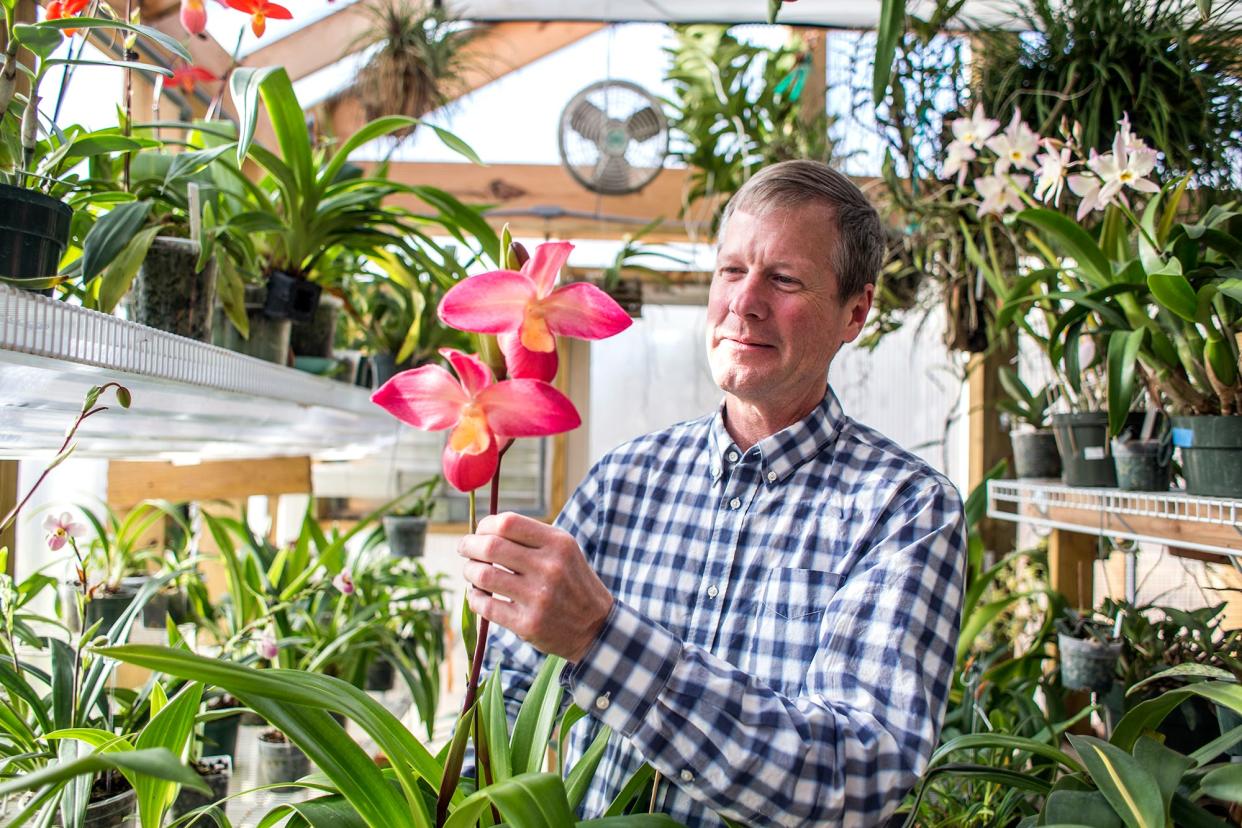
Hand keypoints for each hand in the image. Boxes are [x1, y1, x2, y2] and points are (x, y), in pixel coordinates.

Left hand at [459, 512, 612, 662]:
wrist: (596, 627)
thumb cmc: (572, 583)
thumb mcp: (565, 552)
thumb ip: (531, 538)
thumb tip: (484, 530)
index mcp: (559, 544)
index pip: (508, 523)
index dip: (485, 525)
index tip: (480, 532)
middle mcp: (550, 568)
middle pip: (491, 547)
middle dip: (469, 546)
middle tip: (464, 549)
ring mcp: (539, 597)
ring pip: (484, 576)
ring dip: (470, 572)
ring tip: (472, 572)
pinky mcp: (528, 624)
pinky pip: (486, 606)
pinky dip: (474, 598)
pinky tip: (477, 595)